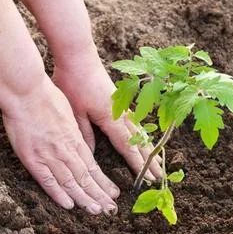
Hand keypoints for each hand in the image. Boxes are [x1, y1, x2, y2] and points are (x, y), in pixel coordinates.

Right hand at [2, 76, 119, 213]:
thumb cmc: (45, 96)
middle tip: (111, 209)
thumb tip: (77, 140)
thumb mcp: (68, 112)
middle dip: (99, 195)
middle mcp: (65, 150)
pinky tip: (70, 205)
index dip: (103, 182)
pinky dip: (59, 194)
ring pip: (71, 182)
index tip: (113, 193)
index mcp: (74, 138)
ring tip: (96, 211)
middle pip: (86, 177)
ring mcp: (49, 155)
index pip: (92, 166)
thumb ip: (73, 130)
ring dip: (84, 198)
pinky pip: (47, 180)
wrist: (25, 92)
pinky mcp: (32, 159)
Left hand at [53, 51, 162, 179]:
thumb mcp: (74, 112)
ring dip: (148, 148)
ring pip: (139, 131)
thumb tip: (91, 156)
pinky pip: (135, 122)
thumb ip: (85, 134)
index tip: (147, 179)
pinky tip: (144, 139)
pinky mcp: (119, 99)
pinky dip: (142, 134)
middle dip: (149, 160)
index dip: (137, 164)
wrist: (78, 55)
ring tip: (157, 162)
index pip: (127, 146)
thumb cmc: (73, 82)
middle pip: (139, 140)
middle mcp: (120, 113)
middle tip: (160, 177)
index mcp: (110, 118)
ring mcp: (122, 105)